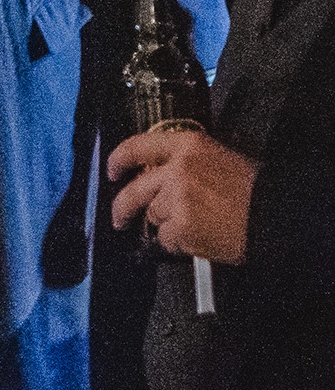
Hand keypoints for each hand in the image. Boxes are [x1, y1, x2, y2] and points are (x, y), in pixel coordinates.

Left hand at [109, 128, 256, 263]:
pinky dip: (179, 243)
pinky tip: (200, 237)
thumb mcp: (220, 158)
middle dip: (122, 208)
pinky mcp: (181, 227)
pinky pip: (166, 239)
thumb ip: (186, 162)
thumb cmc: (255, 189)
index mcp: (188, 146)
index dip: (118, 160)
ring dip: (167, 224)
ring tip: (195, 225)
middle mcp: (177, 170)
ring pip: (153, 216)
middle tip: (120, 218)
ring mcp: (177, 199)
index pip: (137, 147)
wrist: (276, 215)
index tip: (112, 170)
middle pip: (134, 190)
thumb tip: (159, 173)